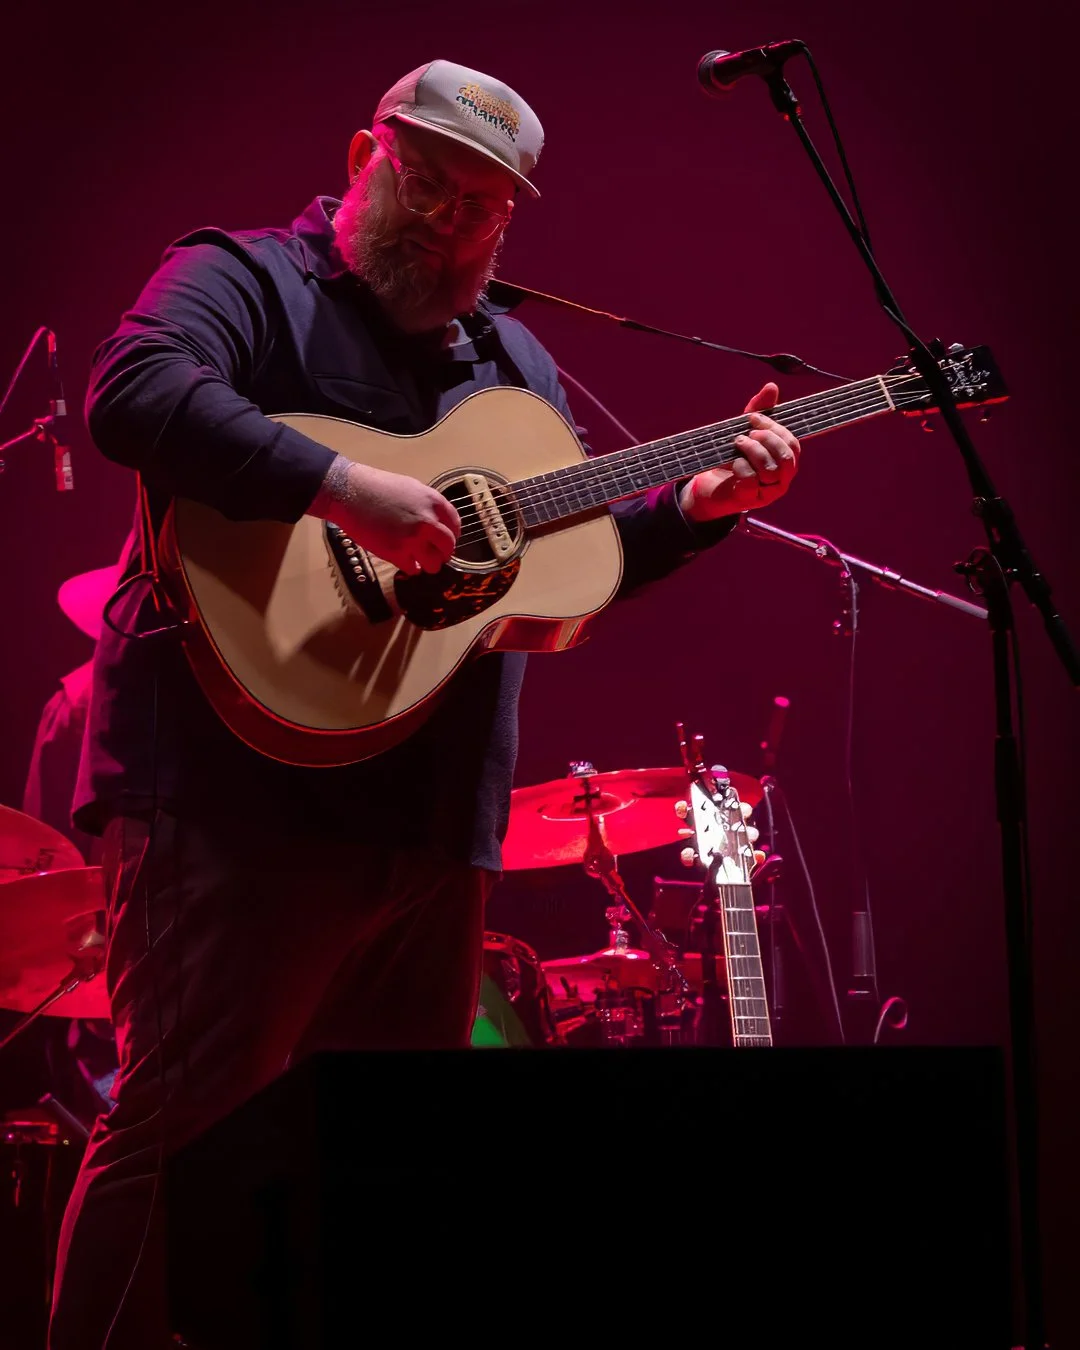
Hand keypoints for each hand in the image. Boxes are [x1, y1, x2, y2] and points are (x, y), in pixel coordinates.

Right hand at [312, 458, 460, 574]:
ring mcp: (412, 539)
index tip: (445, 540)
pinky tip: (405, 562)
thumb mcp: (410, 488)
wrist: (349, 492)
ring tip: (420, 561)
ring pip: (433, 563)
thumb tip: (435, 522)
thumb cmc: (376, 486)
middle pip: (448, 547)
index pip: (455, 525)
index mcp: (433, 502)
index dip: (451, 535)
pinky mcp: (396, 552)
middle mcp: (427, 521)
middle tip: (435, 555)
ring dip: (428, 565)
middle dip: (443, 553)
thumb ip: (426, 505)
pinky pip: (412, 568)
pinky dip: (410, 568)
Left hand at [679, 382, 800, 522]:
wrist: (710, 486)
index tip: (753, 418)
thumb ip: (759, 412)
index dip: (775, 428)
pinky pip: (752, 481)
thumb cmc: (733, 459)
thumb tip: (772, 386)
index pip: (792, 444)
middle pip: (787, 458)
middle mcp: (782, 478)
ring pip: (771, 470)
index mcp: (785, 461)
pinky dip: (741, 466)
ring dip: (754, 451)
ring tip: (738, 443)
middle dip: (768, 440)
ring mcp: (768, 492)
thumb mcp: (746, 432)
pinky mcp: (750, 499)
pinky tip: (733, 462)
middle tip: (748, 433)